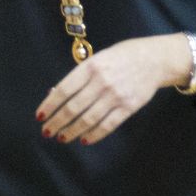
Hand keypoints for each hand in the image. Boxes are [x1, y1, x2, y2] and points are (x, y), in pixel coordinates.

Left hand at [35, 34, 190, 143]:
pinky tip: (84, 139)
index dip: (50, 105)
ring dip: (71, 131)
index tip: (40, 116)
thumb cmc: (123, 56)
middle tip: (47, 132)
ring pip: (88, 119)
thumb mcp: (99, 58)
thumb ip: (79, 75)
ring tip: (62, 138)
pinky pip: (107, 125)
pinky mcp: (129, 107)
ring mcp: (116, 96)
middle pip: (73, 107)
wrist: (155, 59)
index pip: (64, 90)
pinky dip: (94, 134)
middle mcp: (102, 82)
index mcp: (92, 67)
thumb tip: (55, 95)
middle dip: (57, 122)